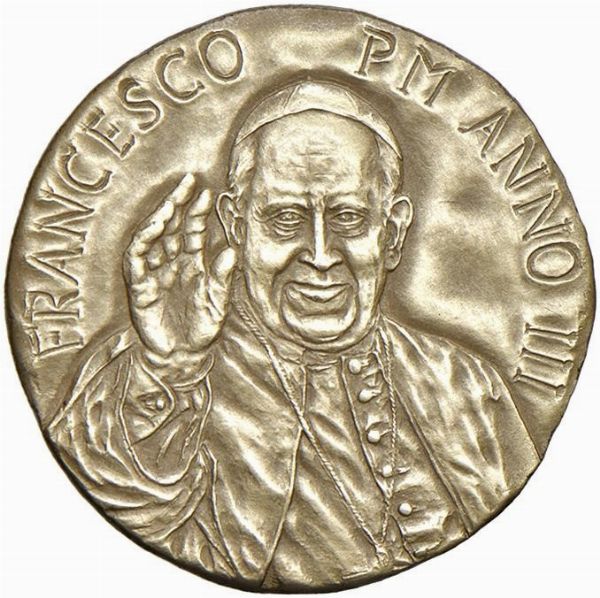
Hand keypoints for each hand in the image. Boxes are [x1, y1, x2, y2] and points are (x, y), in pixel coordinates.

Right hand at [124, 173, 236, 358]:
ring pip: (153, 238)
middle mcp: (172, 264)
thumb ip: (223, 280)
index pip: (192, 231)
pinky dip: (143, 242)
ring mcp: (155, 273)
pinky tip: (154, 228)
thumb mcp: (218, 304)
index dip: (197, 211)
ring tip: (171, 203)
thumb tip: (231, 252)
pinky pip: (137, 259)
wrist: (183, 357)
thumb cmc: (201, 330)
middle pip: (172, 227)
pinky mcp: (140, 287)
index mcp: (192, 264)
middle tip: (187, 182)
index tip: (205, 191)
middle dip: (178, 204)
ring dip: (160, 218)